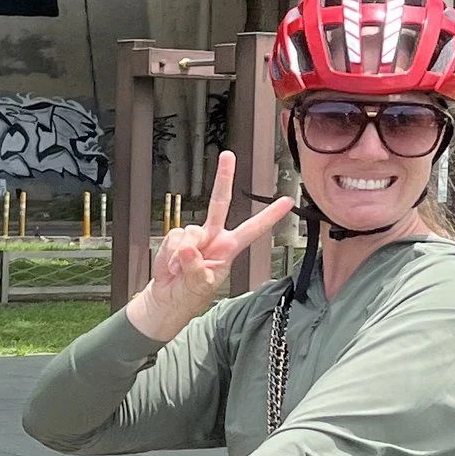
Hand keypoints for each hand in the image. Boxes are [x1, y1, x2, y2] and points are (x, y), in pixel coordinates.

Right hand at [125, 151, 297, 343]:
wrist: (167, 299)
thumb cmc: (190, 295)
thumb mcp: (200, 286)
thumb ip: (195, 267)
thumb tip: (188, 249)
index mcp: (229, 248)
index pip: (253, 228)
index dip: (270, 215)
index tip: (287, 201)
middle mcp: (214, 236)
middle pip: (219, 202)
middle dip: (224, 178)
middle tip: (228, 157)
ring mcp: (195, 236)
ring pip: (190, 230)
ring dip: (182, 253)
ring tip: (180, 269)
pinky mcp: (177, 237)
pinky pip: (173, 237)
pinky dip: (170, 254)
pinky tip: (172, 265)